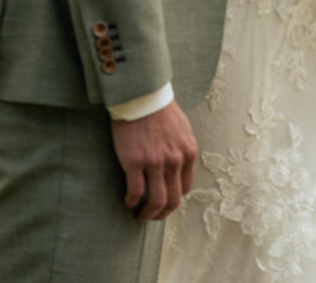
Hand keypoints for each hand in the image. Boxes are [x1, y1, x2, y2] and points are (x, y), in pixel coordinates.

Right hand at [110, 101, 197, 220]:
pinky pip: (135, 192)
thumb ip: (182, 150)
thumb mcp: (183, 130)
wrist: (142, 97)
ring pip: (155, 201)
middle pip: (173, 200)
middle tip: (150, 216)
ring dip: (147, 214)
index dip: (174, 199)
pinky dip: (131, 201)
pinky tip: (127, 201)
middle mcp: (175, 160)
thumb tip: (180, 167)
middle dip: (162, 214)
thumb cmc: (161, 111)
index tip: (164, 203)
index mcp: (188, 152)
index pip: (186, 188)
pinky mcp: (135, 161)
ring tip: (138, 215)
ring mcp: (155, 162)